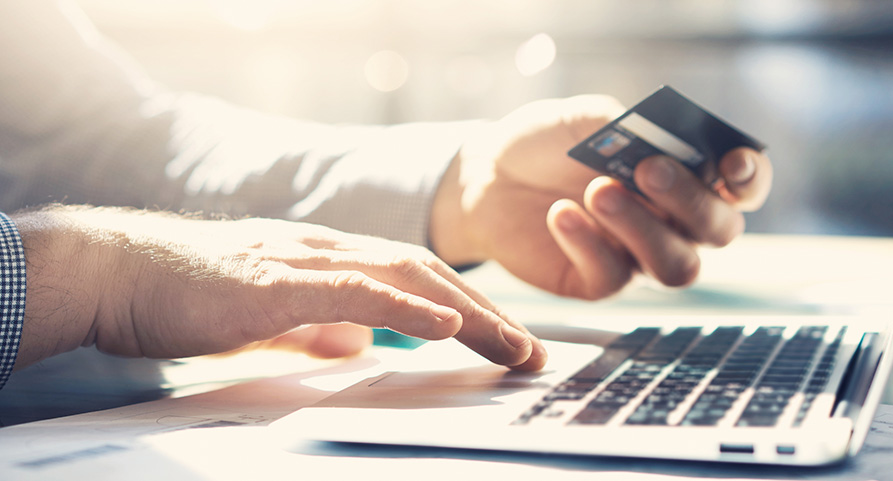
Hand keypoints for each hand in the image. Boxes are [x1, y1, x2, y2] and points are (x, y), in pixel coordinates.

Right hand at [13, 206, 546, 370]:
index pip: (414, 279)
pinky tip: (442, 324)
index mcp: (327, 261)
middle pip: (425, 275)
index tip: (504, 341)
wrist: (121, 273)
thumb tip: (358, 347)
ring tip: (509, 343)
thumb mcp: (269, 319)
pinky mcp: (276, 282)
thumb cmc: (188, 295)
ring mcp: (304, 260)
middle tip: (530, 350)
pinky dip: (403, 306)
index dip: (466, 308)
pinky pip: (352, 290)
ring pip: (403, 277)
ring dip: (463, 311)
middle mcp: (326, 251)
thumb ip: (316, 329)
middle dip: (484, 314)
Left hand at [431, 95, 772, 298]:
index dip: (749, 178)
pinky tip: (561, 214)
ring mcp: (639, 256)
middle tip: (647, 170)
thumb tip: (665, 144)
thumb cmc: (547, 142)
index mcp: (686, 176)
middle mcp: (674, 222)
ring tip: (598, 191)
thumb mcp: (587, 120)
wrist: (488, 174)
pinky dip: (589, 243)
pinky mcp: (597, 281)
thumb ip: (631, 129)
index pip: (742, 187)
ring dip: (644, 228)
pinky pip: (613, 277)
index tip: (731, 163)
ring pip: (676, 266)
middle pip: (719, 231)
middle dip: (690, 200)